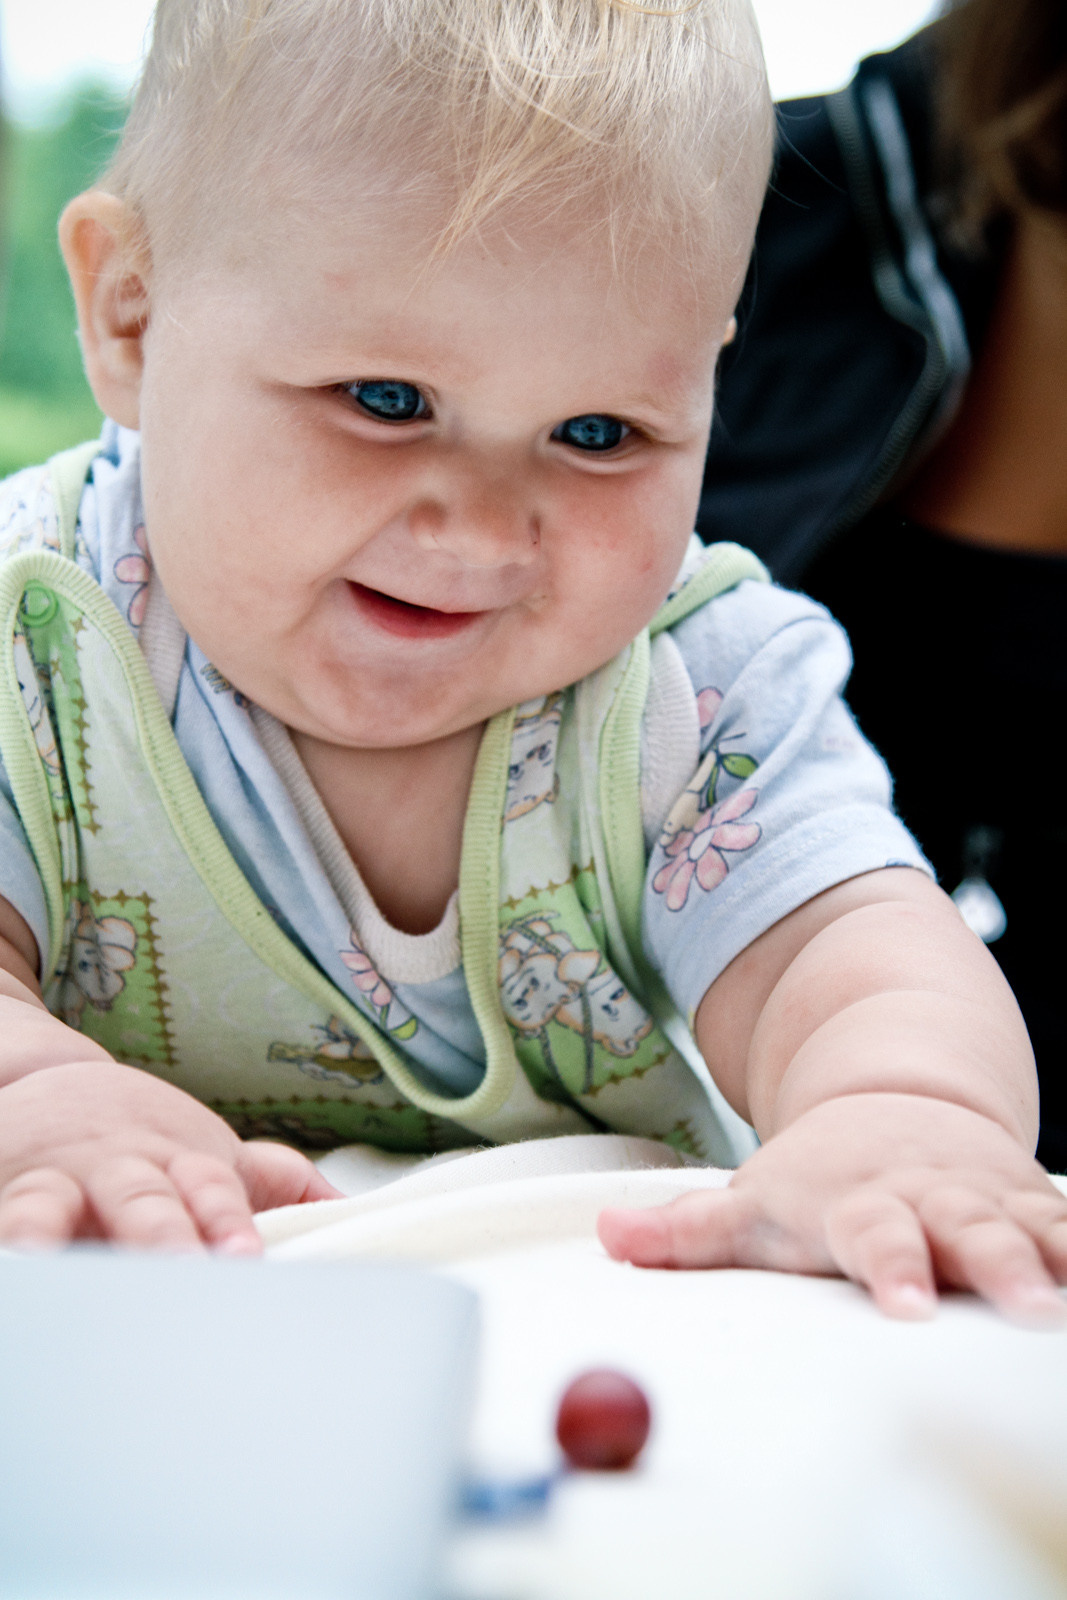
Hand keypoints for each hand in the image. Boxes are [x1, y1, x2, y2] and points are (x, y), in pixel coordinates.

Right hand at [0, 1061, 338, 1251]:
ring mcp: (58, 1183)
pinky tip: (9, 1261)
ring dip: (52, 1229)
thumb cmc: (142, 1138)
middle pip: (142, 1201)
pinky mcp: (9, 1196)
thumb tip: (346, 1207)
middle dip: (161, 1235)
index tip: (244, 1255)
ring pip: (54, 1205)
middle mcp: (121, 1170)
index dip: (225, 1219)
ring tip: (46, 1255)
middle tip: (179, 1271)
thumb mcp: (206, 1152)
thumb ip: (274, 1180)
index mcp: (180, 1162)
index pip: (210, 1190)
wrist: (49, 1079)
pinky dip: (7, 1237)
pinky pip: (4, 1216)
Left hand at [598, 1093, 1066, 1323]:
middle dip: (998, 1265)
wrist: (896, 1105)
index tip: (904, 1302)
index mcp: (862, 1204)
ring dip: (1059, 1259)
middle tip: (1027, 1306)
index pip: (874, 1235)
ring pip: (1031, 1228)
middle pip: (965, 1232)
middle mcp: (931, 1199)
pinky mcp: (1030, 1204)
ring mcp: (987, 1200)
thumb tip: (609, 1237)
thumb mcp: (755, 1202)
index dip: (891, 1265)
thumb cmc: (818, 1180)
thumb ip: (687, 1231)